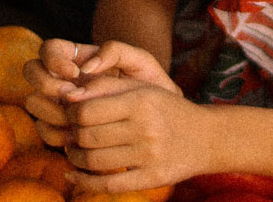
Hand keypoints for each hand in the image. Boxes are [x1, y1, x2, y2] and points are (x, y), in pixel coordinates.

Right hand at [24, 39, 181, 148]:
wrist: (160, 119)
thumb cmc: (149, 83)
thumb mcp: (140, 61)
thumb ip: (116, 51)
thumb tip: (86, 67)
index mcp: (79, 57)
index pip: (48, 48)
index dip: (52, 59)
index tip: (73, 73)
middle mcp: (64, 79)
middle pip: (31, 71)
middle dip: (45, 83)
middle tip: (70, 94)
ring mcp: (60, 103)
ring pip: (33, 102)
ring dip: (49, 109)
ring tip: (75, 118)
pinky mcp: (64, 128)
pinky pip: (44, 130)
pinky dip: (56, 133)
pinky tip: (78, 136)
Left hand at [62, 74, 212, 193]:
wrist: (206, 137)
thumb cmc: (167, 108)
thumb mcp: (142, 88)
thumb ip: (105, 87)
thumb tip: (67, 97)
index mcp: (141, 101)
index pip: (87, 111)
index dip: (71, 114)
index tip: (71, 115)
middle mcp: (145, 128)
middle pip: (87, 137)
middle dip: (71, 136)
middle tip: (70, 135)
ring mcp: (149, 156)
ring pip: (94, 161)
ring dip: (75, 158)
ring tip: (74, 152)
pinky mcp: (152, 178)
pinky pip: (108, 185)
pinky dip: (84, 182)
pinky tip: (74, 176)